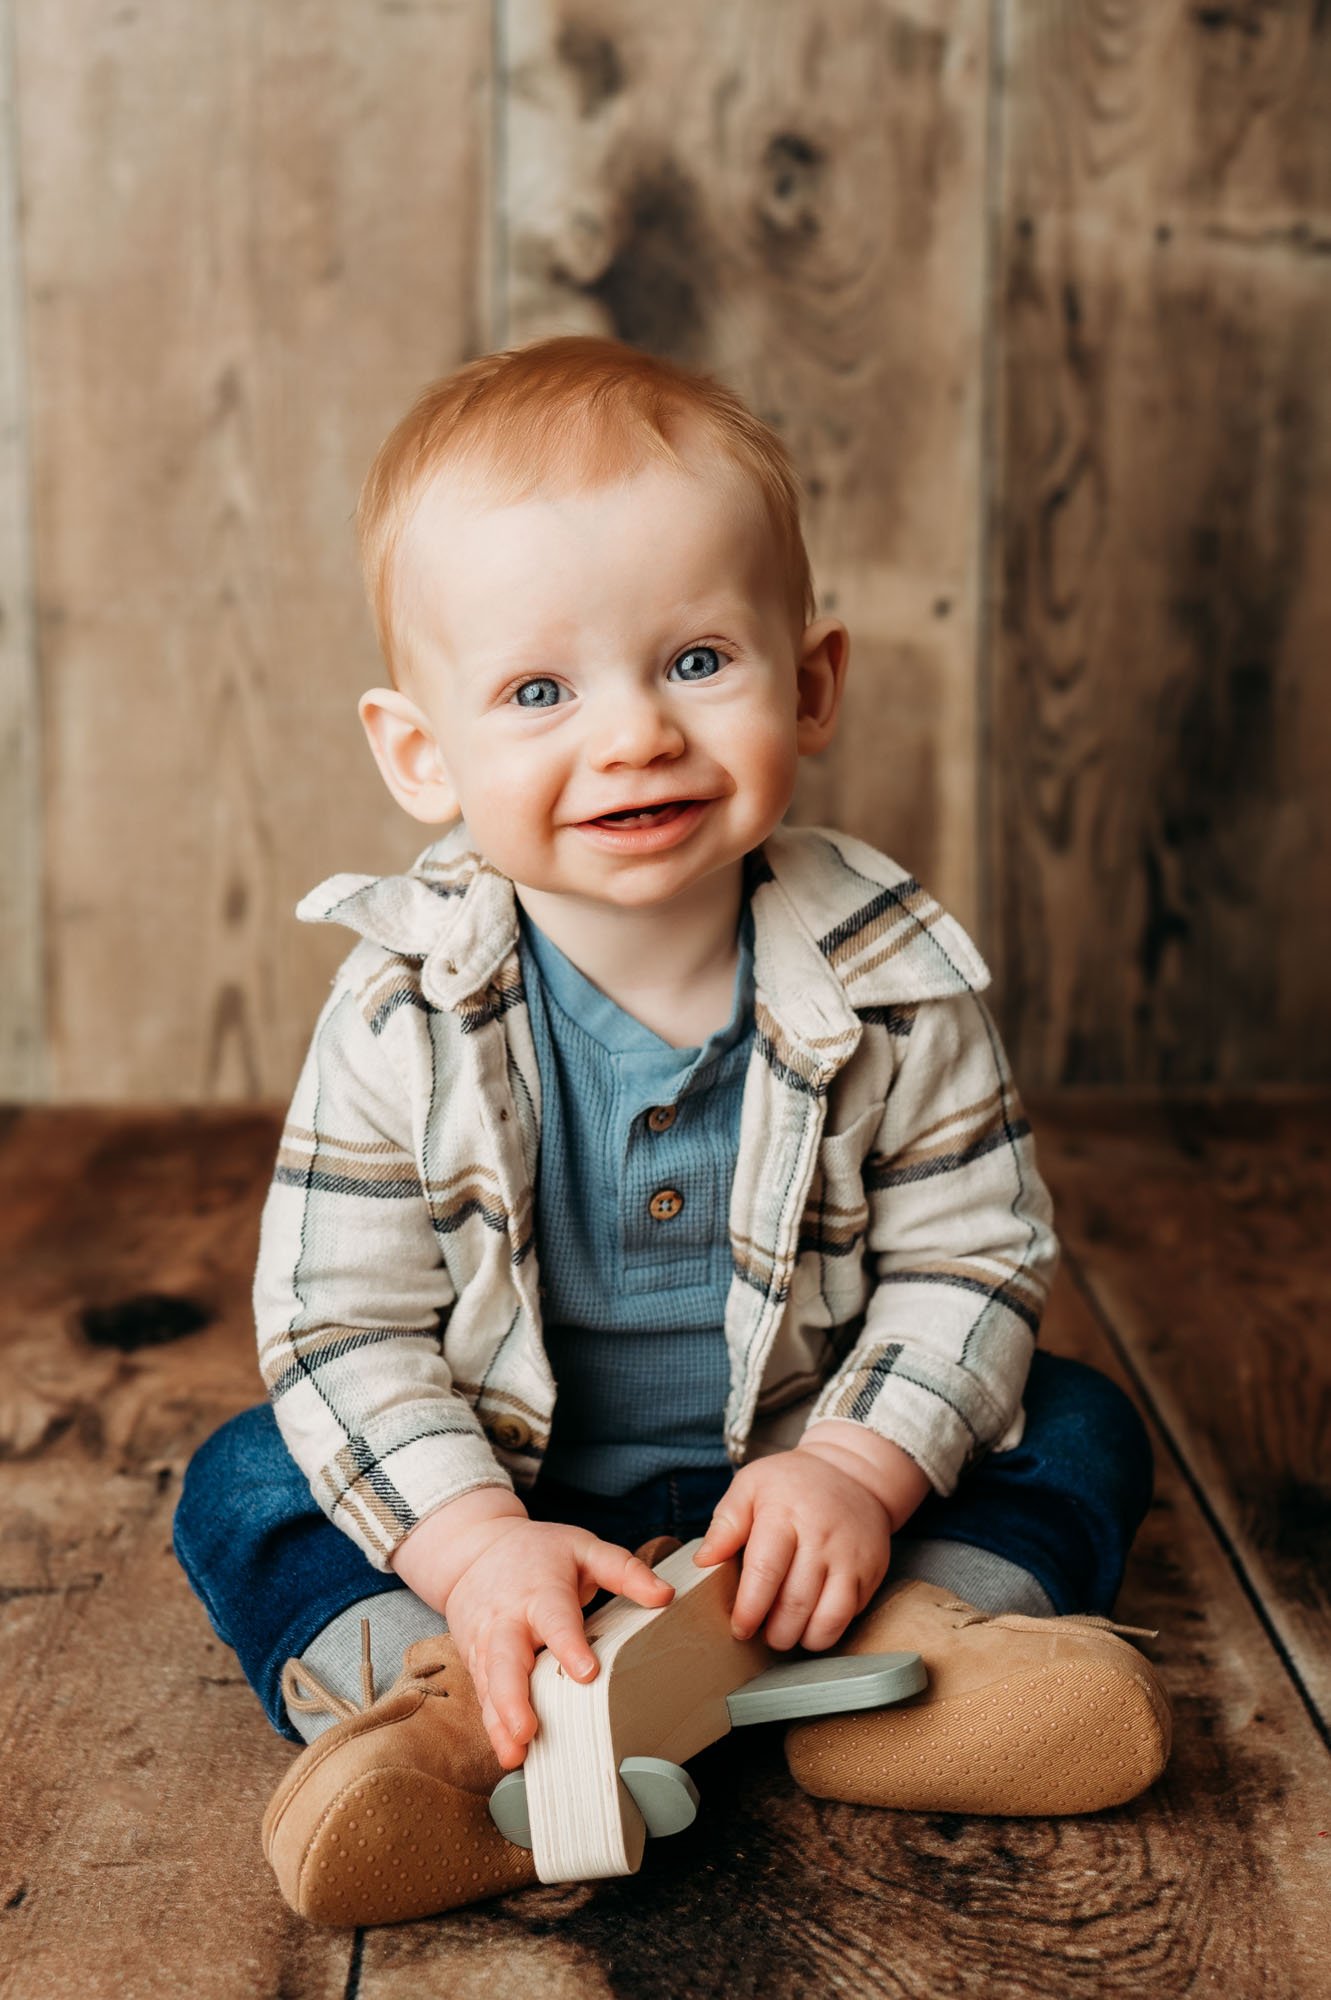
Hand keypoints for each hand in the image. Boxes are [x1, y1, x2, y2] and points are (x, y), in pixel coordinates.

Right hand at [432, 1516, 673, 1768]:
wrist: (474, 1549)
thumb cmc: (538, 1552)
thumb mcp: (583, 1547)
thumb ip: (624, 1570)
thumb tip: (666, 1595)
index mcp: (541, 1592)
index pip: (555, 1620)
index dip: (569, 1646)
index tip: (586, 1673)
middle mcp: (508, 1621)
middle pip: (506, 1660)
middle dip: (513, 1697)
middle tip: (527, 1730)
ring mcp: (486, 1644)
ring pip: (489, 1685)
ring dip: (499, 1722)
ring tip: (514, 1755)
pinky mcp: (475, 1662)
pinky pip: (482, 1696)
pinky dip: (491, 1726)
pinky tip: (507, 1753)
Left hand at [693, 1447, 893, 1651]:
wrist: (853, 1474)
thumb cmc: (792, 1484)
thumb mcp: (751, 1485)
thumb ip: (726, 1523)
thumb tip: (703, 1561)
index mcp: (784, 1513)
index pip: (765, 1571)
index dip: (750, 1608)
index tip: (740, 1627)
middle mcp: (822, 1536)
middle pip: (796, 1602)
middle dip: (774, 1632)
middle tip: (760, 1635)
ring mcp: (851, 1556)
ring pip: (828, 1617)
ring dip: (802, 1638)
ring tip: (784, 1635)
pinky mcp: (871, 1571)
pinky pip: (850, 1615)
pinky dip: (828, 1630)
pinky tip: (810, 1623)